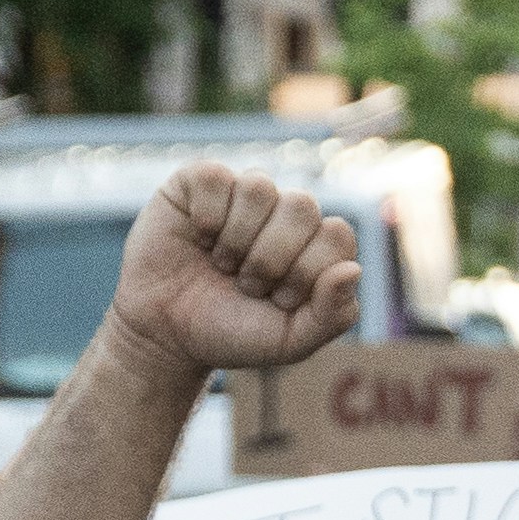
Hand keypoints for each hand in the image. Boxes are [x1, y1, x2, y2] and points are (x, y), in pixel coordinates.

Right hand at [101, 163, 359, 389]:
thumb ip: (331, 315)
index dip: (307, 272)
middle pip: (302, 206)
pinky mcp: (200, 182)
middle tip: (248, 285)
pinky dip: (207, 218)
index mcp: (314, 243)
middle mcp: (283, 211)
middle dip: (272, 259)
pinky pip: (217, 178)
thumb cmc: (231, 334)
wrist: (166, 335)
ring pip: (260, 188)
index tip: (280, 300)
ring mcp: (243, 192)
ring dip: (237, 241)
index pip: (337, 234)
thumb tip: (352, 269)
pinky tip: (199, 240)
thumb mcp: (288, 342)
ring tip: (222, 264)